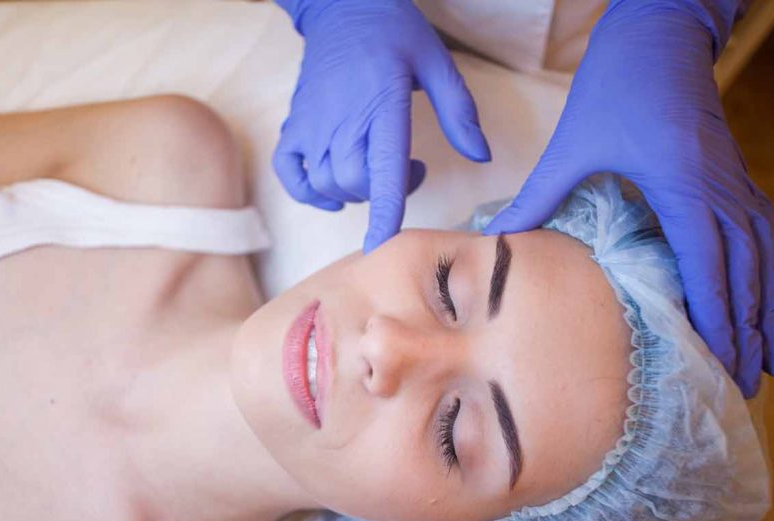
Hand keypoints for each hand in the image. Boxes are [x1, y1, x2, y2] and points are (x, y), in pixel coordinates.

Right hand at [274, 0, 490, 252]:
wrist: (342, 6)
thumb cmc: (393, 33)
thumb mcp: (438, 62)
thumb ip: (460, 111)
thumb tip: (481, 156)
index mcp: (381, 104)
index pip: (381, 170)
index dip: (384, 212)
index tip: (384, 244)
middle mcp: (342, 120)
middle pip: (357, 183)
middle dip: (385, 193)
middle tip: (408, 170)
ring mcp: (312, 125)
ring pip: (329, 184)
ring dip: (356, 192)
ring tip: (377, 169)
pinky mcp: (295, 126)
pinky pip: (292, 174)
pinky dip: (310, 193)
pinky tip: (333, 191)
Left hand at [483, 1, 773, 397]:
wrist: (663, 35)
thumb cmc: (618, 86)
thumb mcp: (574, 143)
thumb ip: (541, 196)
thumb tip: (496, 238)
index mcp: (685, 191)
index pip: (710, 272)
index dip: (721, 324)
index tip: (724, 367)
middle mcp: (721, 193)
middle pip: (746, 278)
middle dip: (750, 334)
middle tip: (750, 387)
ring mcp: (735, 184)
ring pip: (764, 261)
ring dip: (770, 312)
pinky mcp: (735, 177)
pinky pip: (762, 236)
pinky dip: (769, 274)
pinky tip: (768, 299)